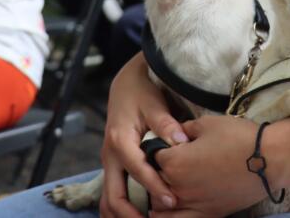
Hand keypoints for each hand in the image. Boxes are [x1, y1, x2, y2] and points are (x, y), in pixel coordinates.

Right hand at [99, 53, 188, 217]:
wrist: (126, 85)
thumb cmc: (142, 93)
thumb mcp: (154, 104)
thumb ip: (166, 124)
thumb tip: (181, 141)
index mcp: (120, 141)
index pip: (137, 172)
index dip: (155, 189)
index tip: (172, 202)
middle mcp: (110, 155)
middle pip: (113, 196)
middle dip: (130, 215)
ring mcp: (109, 162)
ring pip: (108, 199)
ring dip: (122, 215)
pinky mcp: (114, 165)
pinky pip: (112, 192)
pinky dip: (120, 208)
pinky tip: (137, 216)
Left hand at [151, 116, 276, 216]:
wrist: (269, 160)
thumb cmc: (239, 138)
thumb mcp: (208, 123)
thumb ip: (185, 128)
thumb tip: (176, 133)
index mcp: (174, 162)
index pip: (154, 155)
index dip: (161, 146)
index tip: (171, 142)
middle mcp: (178, 187)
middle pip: (156, 180)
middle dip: (160, 169)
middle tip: (174, 159)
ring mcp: (192, 204)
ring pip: (161, 205)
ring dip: (159, 195)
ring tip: (166, 186)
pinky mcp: (207, 215)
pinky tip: (163, 213)